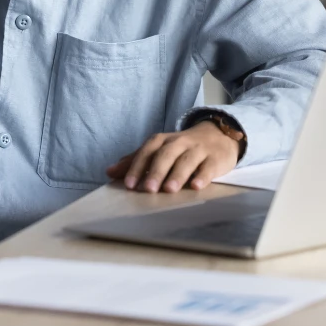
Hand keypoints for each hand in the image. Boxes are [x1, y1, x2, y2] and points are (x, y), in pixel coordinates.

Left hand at [106, 121, 240, 193]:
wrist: (217, 135)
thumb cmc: (181, 147)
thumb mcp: (158, 150)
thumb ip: (135, 161)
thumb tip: (109, 172)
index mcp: (161, 141)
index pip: (146, 152)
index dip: (137, 167)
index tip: (129, 185)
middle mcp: (178, 143)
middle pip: (165, 155)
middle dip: (156, 172)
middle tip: (148, 189)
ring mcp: (198, 149)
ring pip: (186, 160)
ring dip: (177, 174)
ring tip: (169, 190)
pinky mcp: (215, 158)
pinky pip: (208, 167)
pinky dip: (202, 176)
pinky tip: (196, 187)